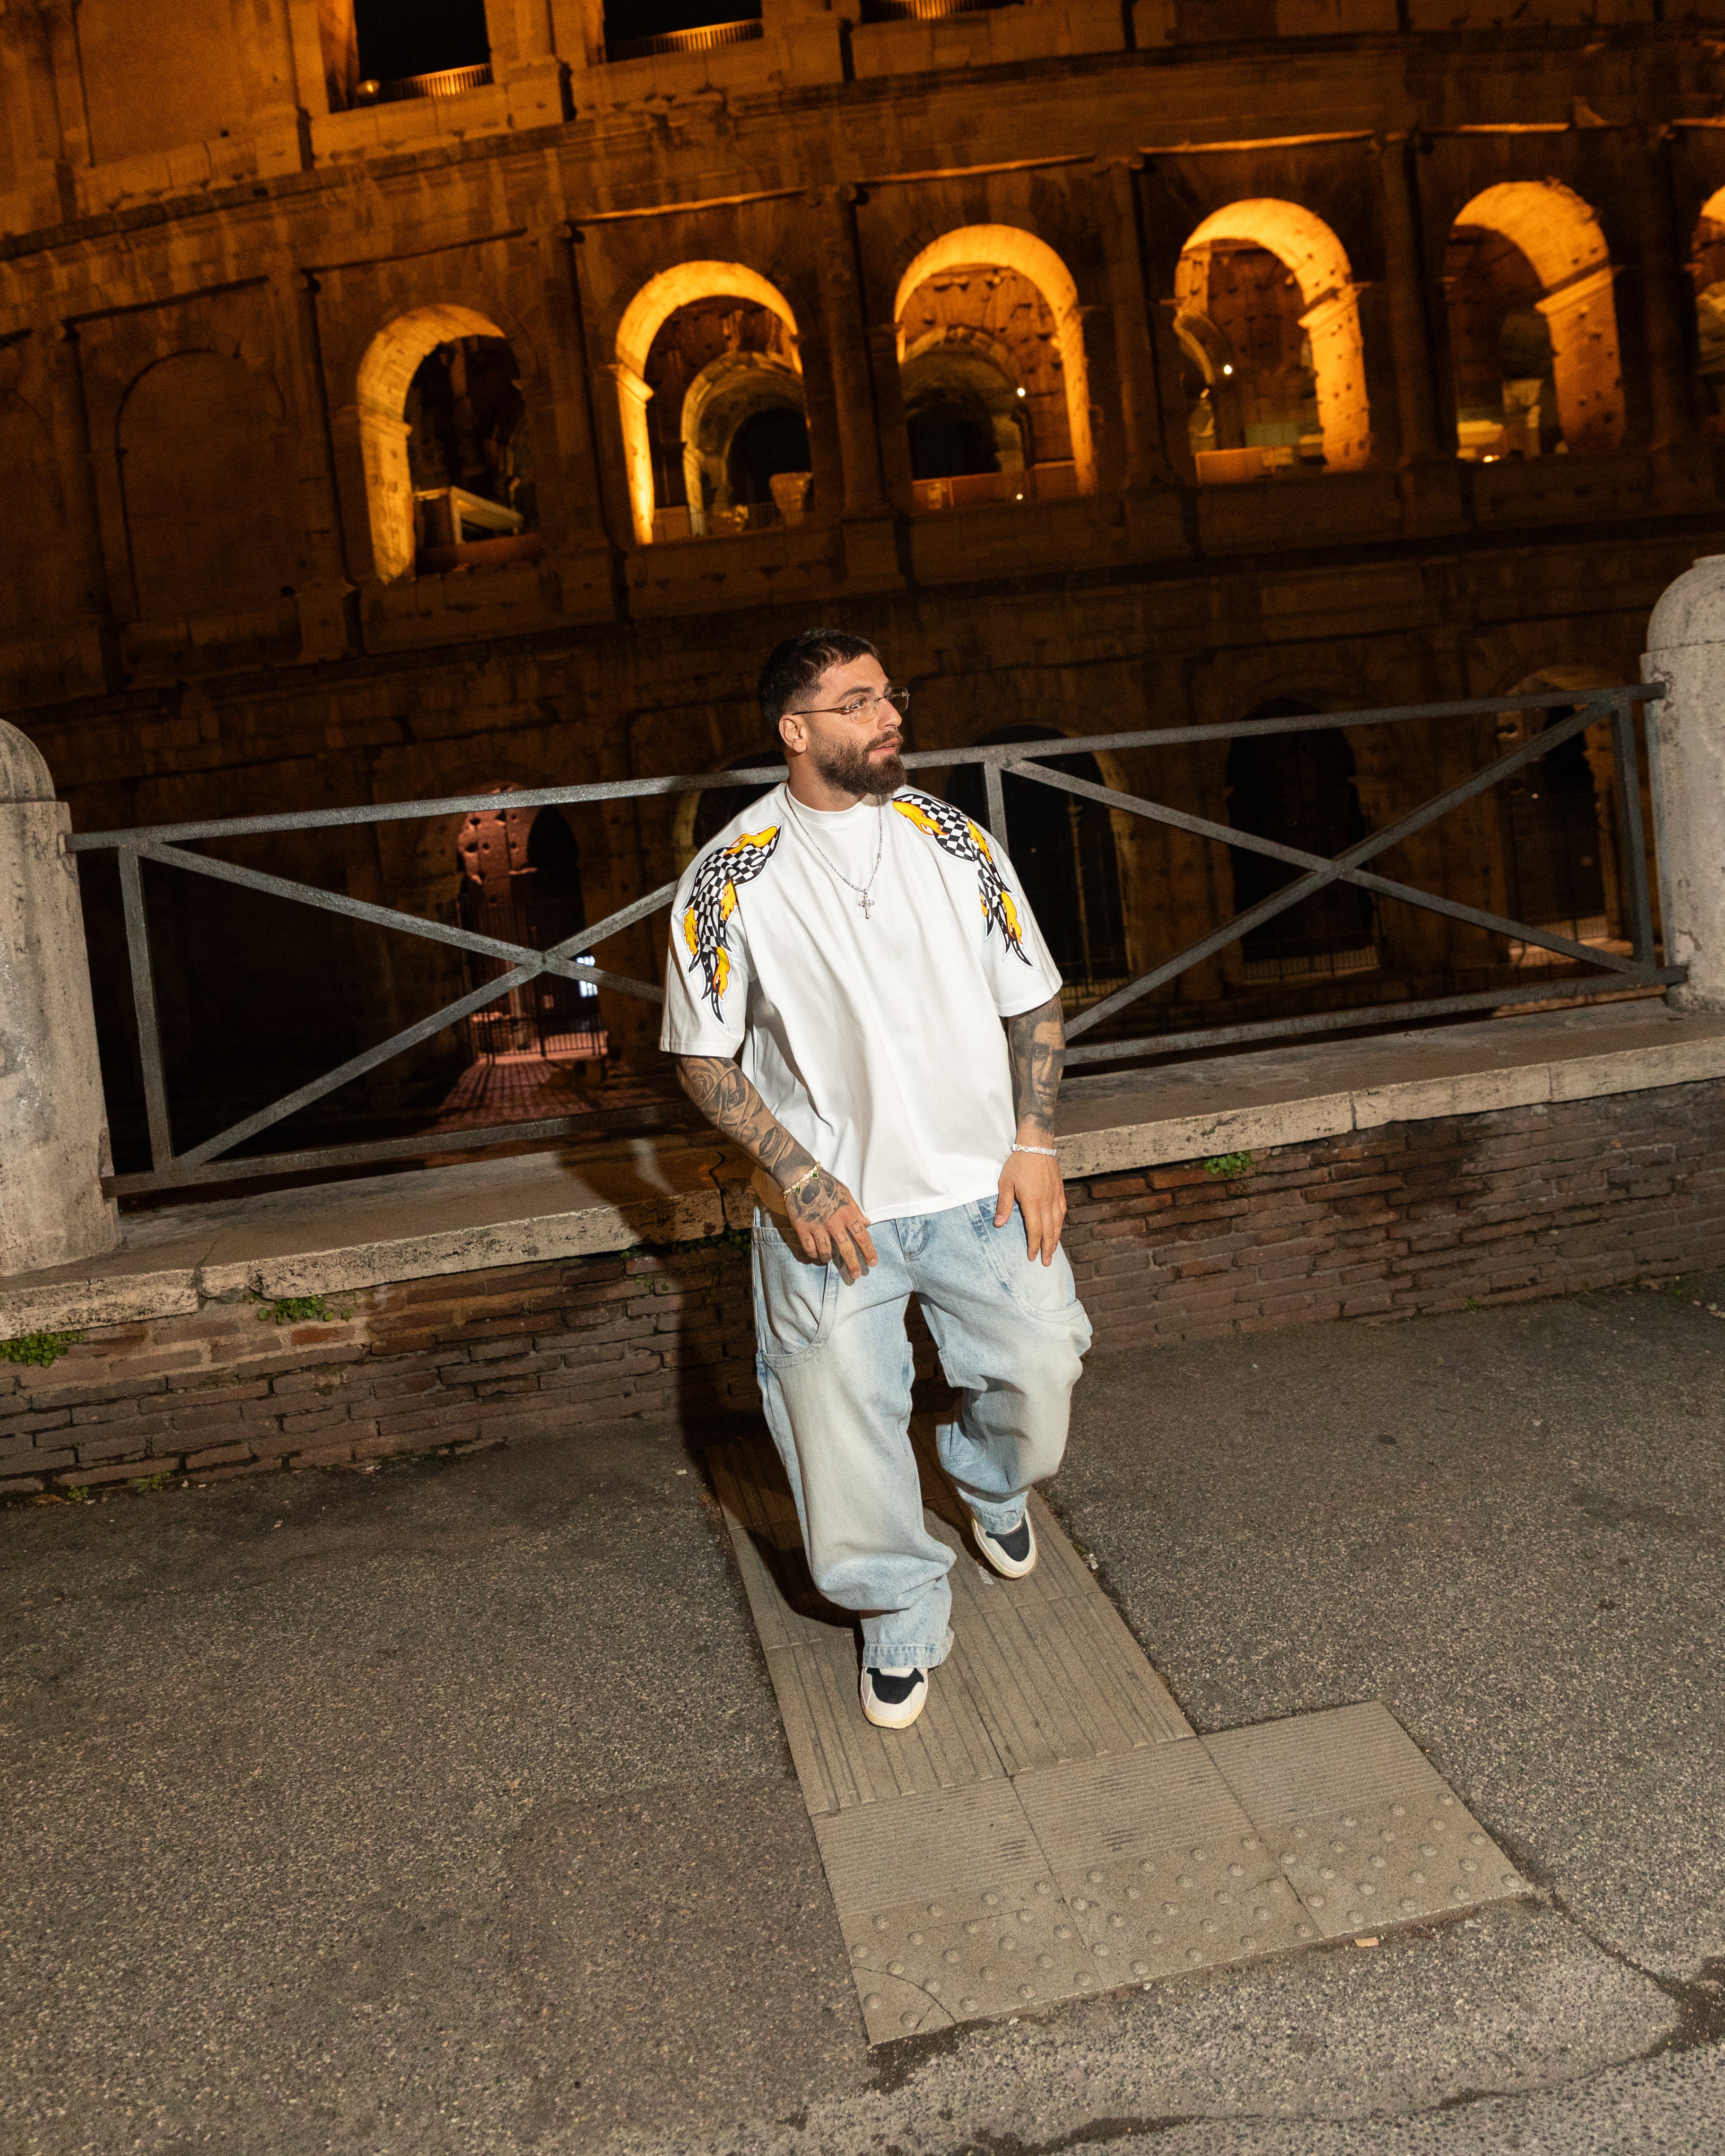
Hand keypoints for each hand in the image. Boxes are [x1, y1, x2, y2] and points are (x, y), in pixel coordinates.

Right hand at [784, 1167, 877, 1281]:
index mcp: (847, 1213)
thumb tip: (867, 1224)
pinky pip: (809, 1248)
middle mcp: (834, 1222)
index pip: (862, 1236)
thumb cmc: (826, 1183)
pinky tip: (815, 1256)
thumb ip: (856, 1210)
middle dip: (853, 1264)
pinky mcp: (802, 1228)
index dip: (868, 1251)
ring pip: (825, 1251)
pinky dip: (813, 1255)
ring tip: (828, 1261)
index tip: (873, 1263)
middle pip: (846, 1248)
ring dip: (828, 1259)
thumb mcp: (845, 1194)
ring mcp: (817, 1226)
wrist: (801, 1177)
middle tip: (856, 1275)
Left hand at [995, 1146, 1064, 1264]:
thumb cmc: (1018, 1164)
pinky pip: (1062, 1212)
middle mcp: (1047, 1202)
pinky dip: (1060, 1224)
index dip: (1034, 1245)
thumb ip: (1004, 1205)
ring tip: (1053, 1251)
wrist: (1036, 1146)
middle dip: (1047, 1248)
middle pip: (1049, 1231)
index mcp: (1033, 1202)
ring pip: (1058, 1223)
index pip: (1035, 1230)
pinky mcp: (1059, 1191)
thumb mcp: (1005, 1184)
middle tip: (1046, 1262)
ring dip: (1055, 1239)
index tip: (1032, 1257)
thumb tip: (999, 1225)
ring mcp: (1055, 1197)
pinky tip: (1058, 1229)